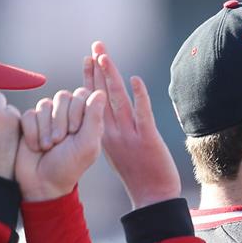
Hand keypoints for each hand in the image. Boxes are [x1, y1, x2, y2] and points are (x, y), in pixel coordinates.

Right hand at [15, 87, 107, 201]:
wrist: (42, 182)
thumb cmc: (69, 166)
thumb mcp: (87, 144)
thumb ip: (94, 118)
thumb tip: (100, 92)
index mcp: (87, 119)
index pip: (83, 94)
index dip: (76, 109)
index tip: (74, 130)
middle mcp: (68, 115)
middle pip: (63, 96)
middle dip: (60, 120)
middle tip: (60, 141)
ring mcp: (48, 118)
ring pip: (44, 104)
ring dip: (46, 128)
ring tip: (49, 146)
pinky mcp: (30, 122)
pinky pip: (29, 114)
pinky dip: (32, 132)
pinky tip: (36, 146)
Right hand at [85, 42, 181, 207]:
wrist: (152, 196)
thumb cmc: (138, 175)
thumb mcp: (119, 150)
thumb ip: (113, 130)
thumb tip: (111, 113)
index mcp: (103, 132)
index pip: (94, 99)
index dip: (91, 77)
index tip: (89, 58)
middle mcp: (112, 131)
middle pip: (101, 93)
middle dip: (98, 68)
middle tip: (96, 46)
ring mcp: (129, 135)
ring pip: (117, 99)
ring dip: (111, 76)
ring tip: (105, 56)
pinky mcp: (148, 139)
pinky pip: (142, 114)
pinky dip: (139, 96)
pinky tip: (135, 80)